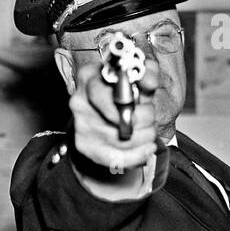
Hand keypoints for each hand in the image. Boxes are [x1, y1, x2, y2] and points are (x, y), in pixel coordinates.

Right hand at [68, 55, 159, 179]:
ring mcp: (81, 126)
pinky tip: (148, 148)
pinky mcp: (85, 146)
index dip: (124, 104)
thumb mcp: (136, 71)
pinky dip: (138, 155)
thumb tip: (149, 83)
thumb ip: (147, 72)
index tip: (143, 106)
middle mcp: (79, 102)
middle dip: (145, 119)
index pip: (101, 94)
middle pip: (115, 120)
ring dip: (145, 136)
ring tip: (149, 129)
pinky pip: (115, 158)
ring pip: (121, 140)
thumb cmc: (121, 86)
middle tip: (149, 114)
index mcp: (88, 77)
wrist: (106, 103)